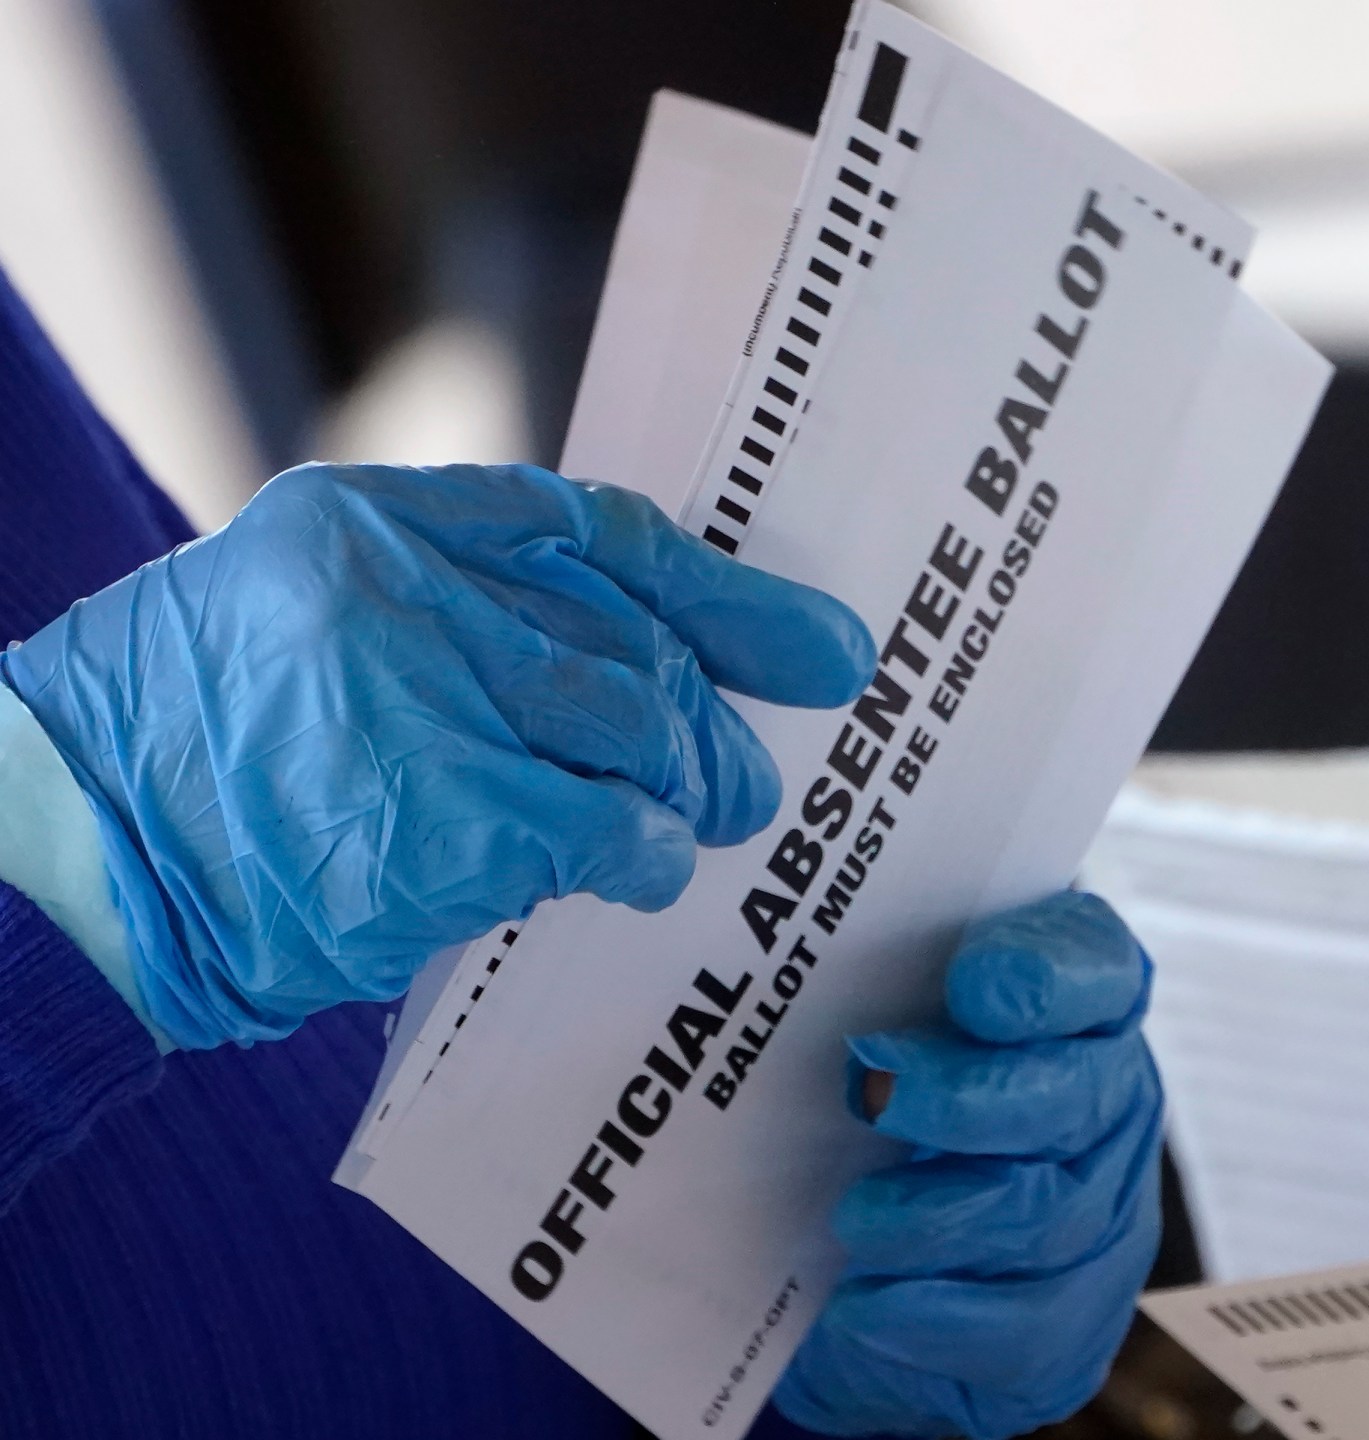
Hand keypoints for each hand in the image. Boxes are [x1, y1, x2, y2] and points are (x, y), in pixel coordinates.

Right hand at [0, 462, 872, 1048]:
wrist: (68, 849)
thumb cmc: (205, 745)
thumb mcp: (311, 621)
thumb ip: (460, 614)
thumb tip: (646, 664)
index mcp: (373, 519)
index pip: (599, 533)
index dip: (723, 594)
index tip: (812, 644)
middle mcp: (403, 586)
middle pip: (633, 642)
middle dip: (710, 717)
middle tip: (745, 774)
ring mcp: (424, 696)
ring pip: (636, 727)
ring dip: (689, 787)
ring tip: (699, 822)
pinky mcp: (443, 816)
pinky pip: (603, 827)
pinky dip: (642, 853)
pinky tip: (641, 870)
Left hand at [774, 891, 1162, 1439]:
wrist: (865, 1272)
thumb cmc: (875, 1119)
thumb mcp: (879, 1031)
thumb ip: (873, 980)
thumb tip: (794, 939)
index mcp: (1077, 1012)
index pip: (1098, 969)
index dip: (1050, 973)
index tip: (974, 983)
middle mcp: (1108, 1108)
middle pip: (1077, 1095)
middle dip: (977, 1097)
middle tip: (880, 1095)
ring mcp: (1100, 1220)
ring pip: (1047, 1215)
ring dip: (940, 1216)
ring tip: (856, 1217)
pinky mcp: (1070, 1326)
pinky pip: (1022, 1327)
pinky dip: (935, 1317)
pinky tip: (865, 1303)